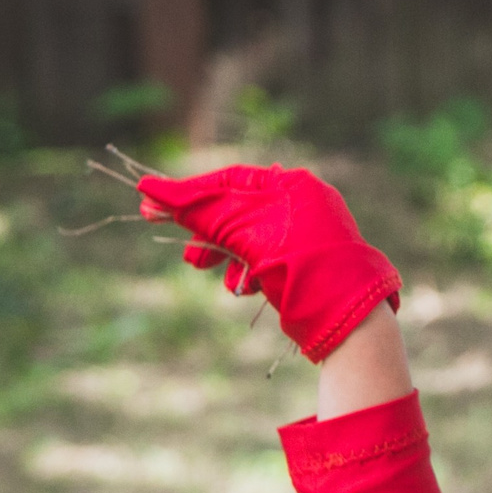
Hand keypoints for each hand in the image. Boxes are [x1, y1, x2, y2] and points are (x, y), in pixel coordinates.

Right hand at [136, 165, 401, 361]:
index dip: (188, 193)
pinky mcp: (303, 267)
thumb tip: (150, 191)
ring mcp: (305, 238)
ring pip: (246, 241)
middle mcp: (302, 206)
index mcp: (293, 185)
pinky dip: (246, 272)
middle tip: (171, 240)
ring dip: (221, 254)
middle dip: (203, 230)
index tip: (150, 204)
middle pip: (235, 211)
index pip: (230, 180)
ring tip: (202, 267)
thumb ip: (198, 210)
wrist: (341, 312)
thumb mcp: (239, 228)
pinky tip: (243, 286)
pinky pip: (263, 262)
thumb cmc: (293, 257)